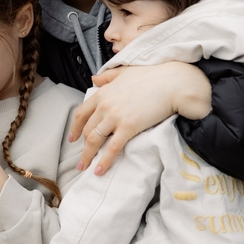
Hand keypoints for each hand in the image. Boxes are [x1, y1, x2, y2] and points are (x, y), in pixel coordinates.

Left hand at [70, 62, 211, 174]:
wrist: (171, 83)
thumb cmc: (151, 76)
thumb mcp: (124, 72)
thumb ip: (107, 77)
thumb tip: (94, 79)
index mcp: (103, 93)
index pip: (82, 113)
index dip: (75, 127)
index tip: (72, 138)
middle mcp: (105, 106)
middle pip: (87, 130)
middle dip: (82, 146)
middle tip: (81, 158)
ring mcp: (115, 117)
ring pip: (94, 140)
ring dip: (87, 156)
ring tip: (84, 168)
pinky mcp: (128, 127)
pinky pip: (112, 148)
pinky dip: (104, 161)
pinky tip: (100, 171)